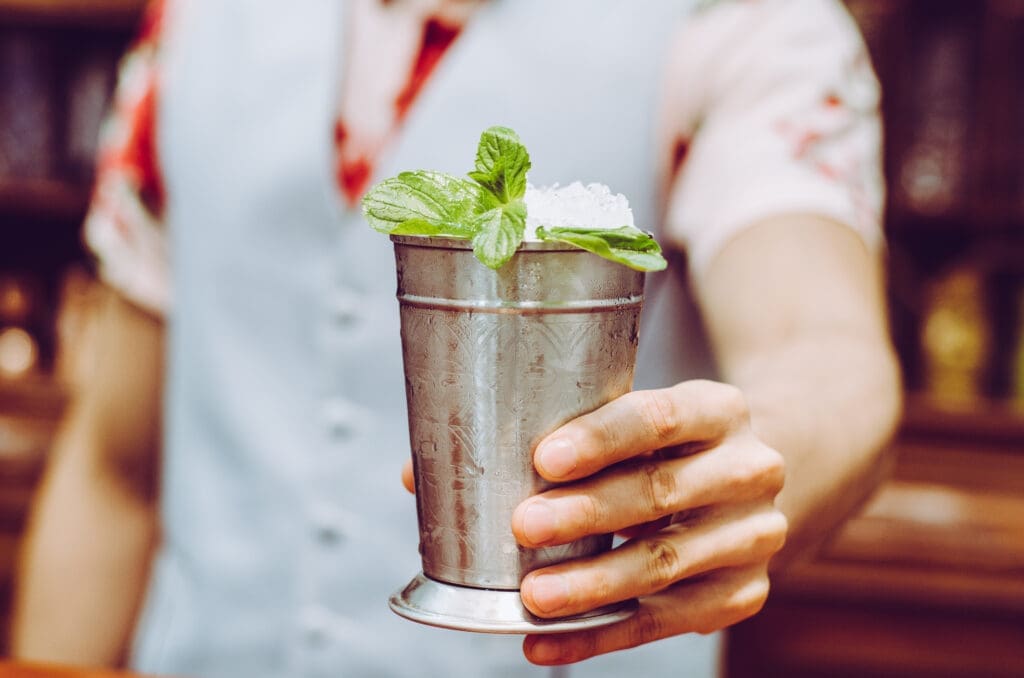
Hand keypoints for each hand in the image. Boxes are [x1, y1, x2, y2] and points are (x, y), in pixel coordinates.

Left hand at [510, 380, 786, 664]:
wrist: (741, 488)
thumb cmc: (668, 448)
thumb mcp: (649, 421)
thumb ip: (597, 432)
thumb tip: (502, 460)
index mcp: (719, 410)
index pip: (659, 418)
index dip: (600, 440)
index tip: (545, 460)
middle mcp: (749, 471)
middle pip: (661, 493)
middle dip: (586, 513)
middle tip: (526, 526)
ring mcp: (752, 536)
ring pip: (663, 564)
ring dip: (591, 584)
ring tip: (534, 595)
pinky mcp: (742, 593)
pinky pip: (661, 622)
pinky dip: (598, 635)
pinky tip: (546, 641)